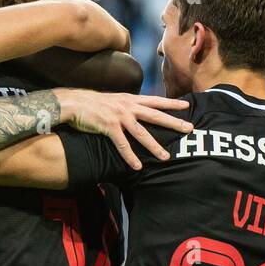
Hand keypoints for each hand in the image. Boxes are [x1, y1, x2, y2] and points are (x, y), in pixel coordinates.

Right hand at [56, 90, 192, 169]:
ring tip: (165, 157)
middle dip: (173, 122)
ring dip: (154, 146)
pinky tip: (136, 166)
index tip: (187, 105)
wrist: (75, 102)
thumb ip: (127, 105)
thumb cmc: (93, 103)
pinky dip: (130, 157)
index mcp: (130, 99)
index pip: (156, 101)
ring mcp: (119, 117)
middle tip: (189, 128)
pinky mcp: (109, 127)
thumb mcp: (115, 100)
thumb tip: (137, 111)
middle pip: (156, 115)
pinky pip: (122, 145)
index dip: (171, 103)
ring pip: (142, 133)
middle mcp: (128, 107)